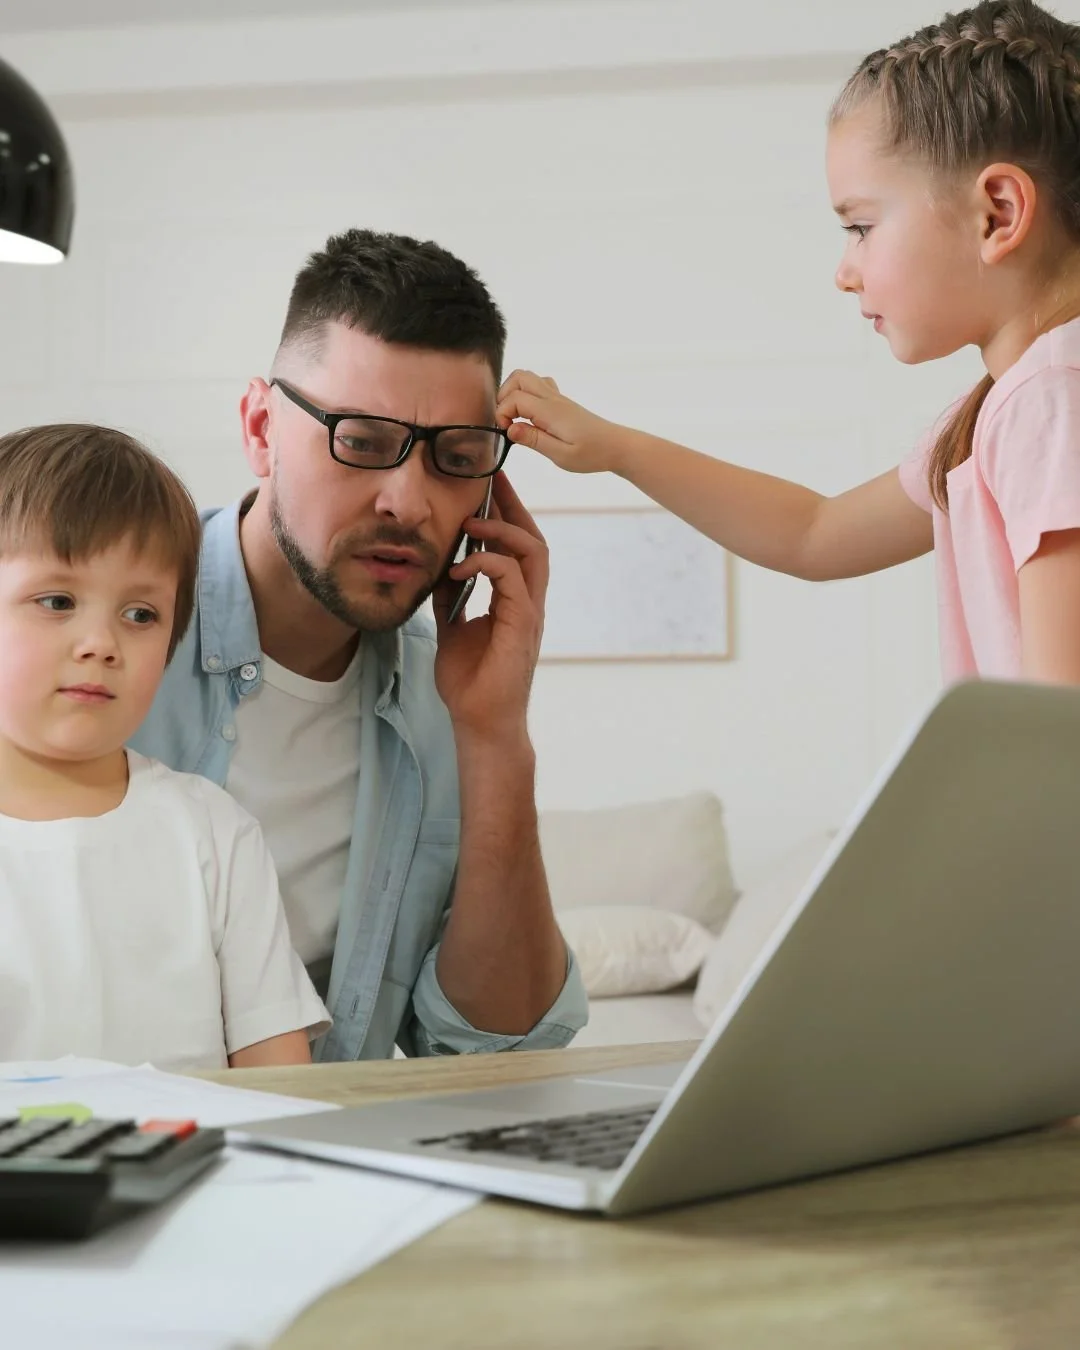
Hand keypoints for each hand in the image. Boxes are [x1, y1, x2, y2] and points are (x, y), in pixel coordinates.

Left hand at [432, 472, 546, 745]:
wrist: (479, 722)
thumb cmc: (470, 682)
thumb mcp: (452, 626)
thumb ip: (452, 595)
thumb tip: (439, 565)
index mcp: (515, 599)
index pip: (518, 544)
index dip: (506, 511)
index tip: (487, 483)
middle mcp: (529, 601)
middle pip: (533, 537)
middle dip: (512, 504)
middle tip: (489, 477)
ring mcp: (529, 612)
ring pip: (532, 552)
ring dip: (502, 530)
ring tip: (472, 520)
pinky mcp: (522, 626)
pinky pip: (512, 580)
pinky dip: (487, 564)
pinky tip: (460, 565)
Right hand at [496, 369, 625, 473]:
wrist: (616, 446)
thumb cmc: (592, 453)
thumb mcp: (561, 455)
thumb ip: (533, 440)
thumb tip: (510, 429)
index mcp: (550, 411)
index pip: (514, 398)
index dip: (502, 413)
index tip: (506, 432)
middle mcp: (553, 399)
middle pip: (518, 377)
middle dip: (504, 397)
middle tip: (507, 421)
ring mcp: (557, 398)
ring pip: (528, 378)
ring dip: (514, 393)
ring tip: (516, 418)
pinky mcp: (561, 402)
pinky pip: (540, 385)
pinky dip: (527, 394)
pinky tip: (531, 415)